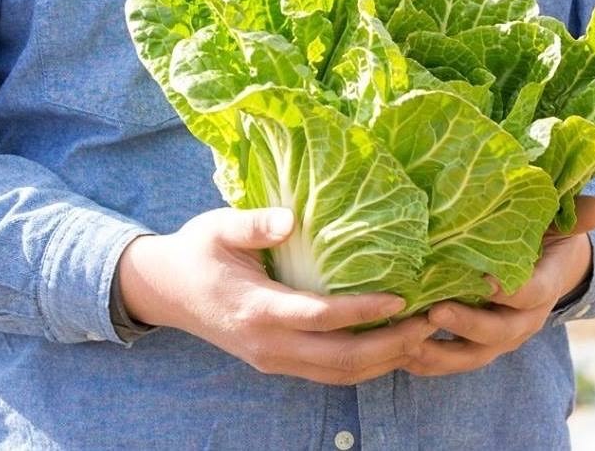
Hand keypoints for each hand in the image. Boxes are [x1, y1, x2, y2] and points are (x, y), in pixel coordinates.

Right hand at [117, 206, 437, 384]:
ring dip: (382, 361)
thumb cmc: (197, 250)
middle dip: (389, 346)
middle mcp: (268, 344)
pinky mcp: (276, 362)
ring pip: (337, 375)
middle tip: (428, 322)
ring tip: (420, 336)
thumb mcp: (218, 226)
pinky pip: (326, 373)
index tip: (400, 298)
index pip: (320, 317)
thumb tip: (291, 219)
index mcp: (257, 308)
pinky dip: (362, 366)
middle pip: (339, 359)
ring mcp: (272, 359)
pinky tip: (387, 347)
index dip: (362, 311)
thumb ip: (254, 223)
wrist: (166, 290)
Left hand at [401, 195, 594, 377]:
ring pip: (475, 354)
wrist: (550, 267)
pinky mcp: (481, 343)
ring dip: (442, 352)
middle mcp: (525, 318)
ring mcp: (503, 335)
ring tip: (409, 341)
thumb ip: (576, 213)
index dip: (510, 290)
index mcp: (545, 285)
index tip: (484, 278)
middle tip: (436, 310)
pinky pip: (456, 359)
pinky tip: (401, 353)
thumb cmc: (549, 235)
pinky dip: (429, 360)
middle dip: (468, 324)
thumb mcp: (562, 221)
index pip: (532, 293)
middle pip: (500, 331)